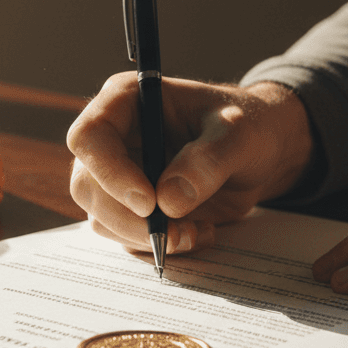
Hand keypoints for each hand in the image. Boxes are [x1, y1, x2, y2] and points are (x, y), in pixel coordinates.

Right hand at [68, 74, 312, 253]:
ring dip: (146, 237)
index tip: (149, 203)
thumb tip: (169, 202)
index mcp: (126, 102)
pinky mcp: (131, 208)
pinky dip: (160, 246)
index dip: (110, 173)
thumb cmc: (247, 128)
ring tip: (196, 230)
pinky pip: (126, 237)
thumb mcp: (239, 136)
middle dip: (129, 219)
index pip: (89, 137)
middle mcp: (113, 139)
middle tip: (177, 231)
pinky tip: (198, 232)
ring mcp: (118, 176)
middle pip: (87, 186)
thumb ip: (208, 162)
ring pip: (102, 218)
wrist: (260, 154)